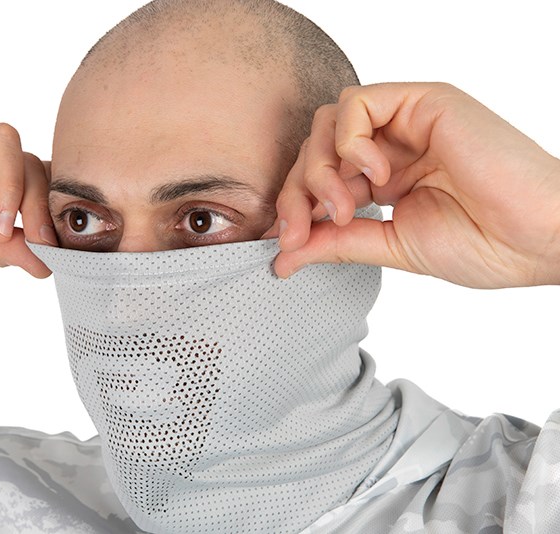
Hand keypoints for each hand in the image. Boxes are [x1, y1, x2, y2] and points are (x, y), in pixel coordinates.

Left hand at [268, 83, 559, 287]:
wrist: (538, 238)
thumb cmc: (485, 243)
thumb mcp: (391, 246)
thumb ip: (336, 243)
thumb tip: (283, 257)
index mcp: (385, 179)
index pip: (318, 177)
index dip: (294, 206)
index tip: (286, 243)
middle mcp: (392, 146)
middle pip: (314, 148)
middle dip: (297, 192)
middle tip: (303, 230)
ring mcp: (407, 122)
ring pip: (328, 122)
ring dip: (321, 168)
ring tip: (345, 207)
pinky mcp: (424, 102)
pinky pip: (357, 104)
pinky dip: (350, 142)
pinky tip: (375, 176)